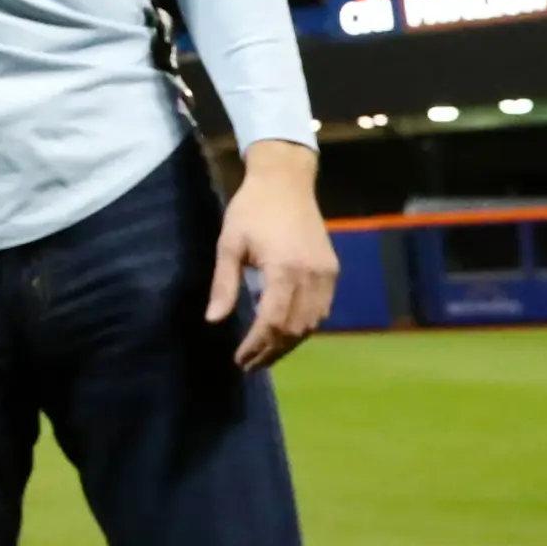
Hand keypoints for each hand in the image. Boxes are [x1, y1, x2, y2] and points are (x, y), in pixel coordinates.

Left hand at [210, 141, 336, 369]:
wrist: (286, 182)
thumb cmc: (251, 209)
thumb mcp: (229, 244)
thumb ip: (224, 284)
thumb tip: (214, 320)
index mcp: (284, 269)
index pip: (272, 321)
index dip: (256, 345)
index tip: (239, 358)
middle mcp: (312, 276)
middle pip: (295, 329)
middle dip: (272, 351)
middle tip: (249, 364)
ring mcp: (327, 274)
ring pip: (312, 323)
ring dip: (289, 343)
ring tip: (265, 354)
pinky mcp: (332, 270)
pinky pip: (322, 310)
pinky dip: (304, 326)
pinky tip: (285, 333)